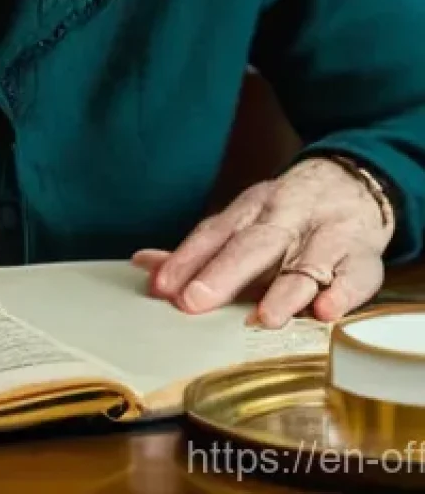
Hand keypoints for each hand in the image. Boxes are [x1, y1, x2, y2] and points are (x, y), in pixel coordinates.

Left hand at [131, 157, 394, 327]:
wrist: (352, 185)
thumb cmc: (284, 216)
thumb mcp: (241, 222)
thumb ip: (196, 249)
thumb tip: (141, 264)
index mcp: (250, 211)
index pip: (214, 234)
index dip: (186, 259)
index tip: (161, 286)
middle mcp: (285, 219)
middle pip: (253, 244)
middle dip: (223, 272)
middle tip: (194, 301)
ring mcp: (325, 235)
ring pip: (306, 261)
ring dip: (285, 289)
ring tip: (265, 317)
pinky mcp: (361, 256)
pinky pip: (355, 274)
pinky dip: (342, 292)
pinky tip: (325, 311)